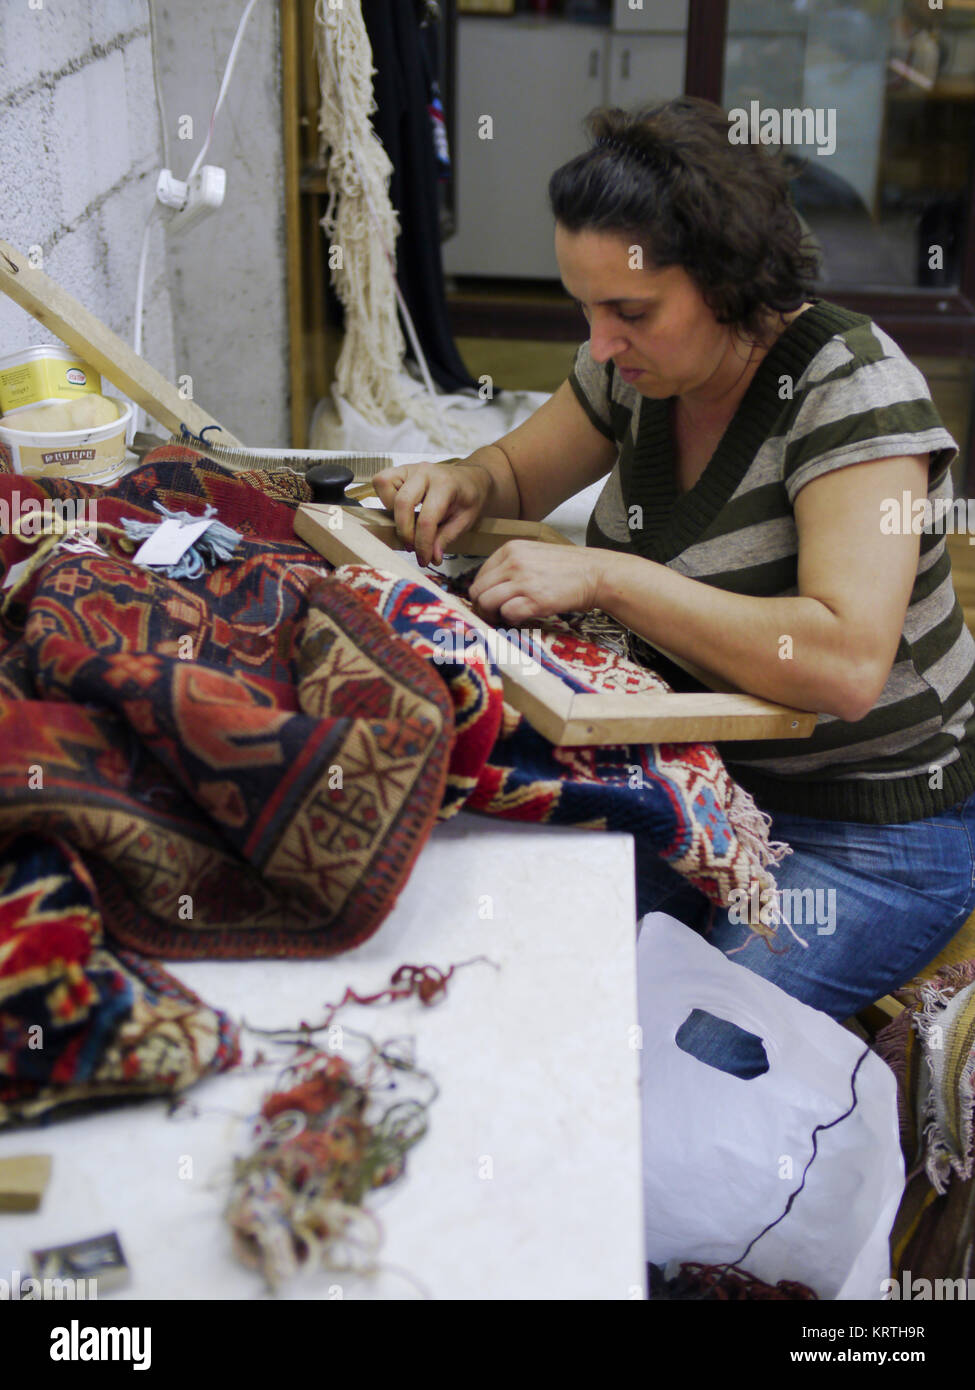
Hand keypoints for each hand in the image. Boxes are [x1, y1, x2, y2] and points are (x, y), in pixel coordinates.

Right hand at [371, 460, 492, 566]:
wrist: (470, 479)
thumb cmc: (468, 498)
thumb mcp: (465, 521)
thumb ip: (446, 538)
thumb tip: (431, 558)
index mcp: (445, 484)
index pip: (427, 519)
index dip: (423, 544)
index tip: (424, 559)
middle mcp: (425, 472)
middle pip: (402, 503)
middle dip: (405, 532)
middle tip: (413, 547)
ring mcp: (411, 468)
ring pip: (385, 485)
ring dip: (391, 511)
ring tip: (407, 524)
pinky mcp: (400, 470)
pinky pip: (382, 481)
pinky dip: (385, 498)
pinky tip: (400, 510)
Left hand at [467, 540, 604, 623]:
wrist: (596, 573)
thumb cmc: (568, 567)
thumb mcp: (534, 554)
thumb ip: (511, 566)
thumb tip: (491, 588)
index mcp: (511, 549)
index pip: (480, 574)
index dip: (483, 592)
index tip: (492, 601)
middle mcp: (513, 563)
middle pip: (478, 590)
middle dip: (482, 606)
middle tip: (494, 614)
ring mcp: (524, 581)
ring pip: (487, 603)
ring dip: (494, 615)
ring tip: (506, 617)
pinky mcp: (535, 600)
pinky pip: (508, 614)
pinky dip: (511, 620)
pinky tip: (522, 617)